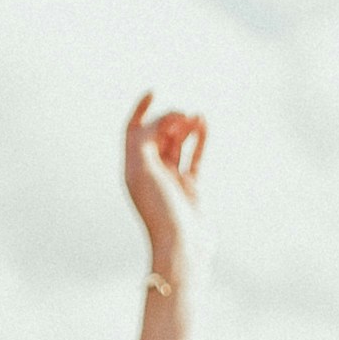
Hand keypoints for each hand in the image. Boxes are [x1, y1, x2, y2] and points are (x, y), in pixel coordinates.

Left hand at [122, 90, 205, 275]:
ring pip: (178, 144)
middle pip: (157, 134)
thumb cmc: (159, 212)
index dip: (142, 111)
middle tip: (181, 114)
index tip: (153, 92)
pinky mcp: (191, 188)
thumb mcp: (142, 170)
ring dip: (185, 127)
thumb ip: (144, 140)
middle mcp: (151, 173)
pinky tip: (204, 124)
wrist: (182, 247)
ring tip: (196, 116)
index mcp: (134, 168)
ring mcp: (172, 180)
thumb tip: (160, 122)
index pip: (134, 131)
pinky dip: (200, 140)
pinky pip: (195, 157)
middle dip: (168, 120)